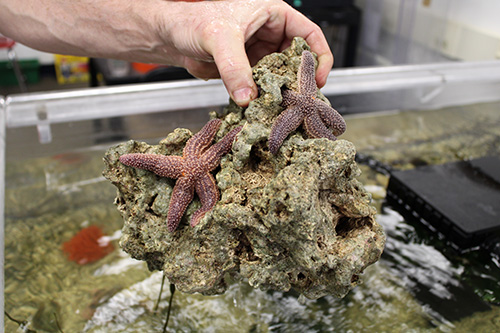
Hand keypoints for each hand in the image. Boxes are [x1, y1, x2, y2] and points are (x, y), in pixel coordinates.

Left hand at [160, 0, 332, 106]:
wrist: (171, 37)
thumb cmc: (193, 21)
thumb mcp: (219, 38)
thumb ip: (235, 68)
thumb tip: (248, 97)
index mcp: (273, 14)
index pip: (309, 34)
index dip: (319, 57)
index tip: (317, 79)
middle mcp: (270, 34)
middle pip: (298, 60)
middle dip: (300, 80)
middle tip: (301, 100)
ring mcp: (259, 54)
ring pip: (281, 76)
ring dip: (283, 92)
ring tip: (284, 108)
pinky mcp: (247, 71)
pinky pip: (263, 87)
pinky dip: (266, 98)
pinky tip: (265, 108)